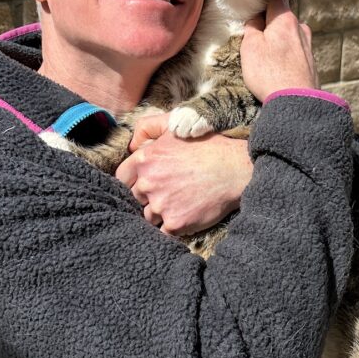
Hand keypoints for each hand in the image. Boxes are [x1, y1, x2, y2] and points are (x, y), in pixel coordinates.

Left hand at [116, 116, 252, 234]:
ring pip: (148, 216)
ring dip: (160, 212)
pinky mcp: (175, 223)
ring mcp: (161, 205)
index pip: (122, 177)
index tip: (147, 182)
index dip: (134, 180)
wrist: (236, 169)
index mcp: (145, 159)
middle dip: (149, 196)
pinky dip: (173, 226)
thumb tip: (131, 144)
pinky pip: (164, 231)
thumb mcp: (175, 126)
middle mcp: (148, 183)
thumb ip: (148, 127)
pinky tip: (186, 214)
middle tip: (170, 191)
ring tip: (180, 202)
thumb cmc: (208, 146)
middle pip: (136, 198)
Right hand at [241, 0, 317, 101]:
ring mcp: (308, 46)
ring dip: (277, 41)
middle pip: (282, 18)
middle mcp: (301, 29)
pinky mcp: (310, 63)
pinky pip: (294, 52)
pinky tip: (277, 69)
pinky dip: (285, 56)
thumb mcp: (250, 47)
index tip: (253, 6)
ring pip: (289, 36)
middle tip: (253, 37)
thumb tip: (255, 19)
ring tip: (264, 57)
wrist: (296, 103)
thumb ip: (251, 28)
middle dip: (269, 24)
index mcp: (285, 19)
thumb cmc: (269, 73)